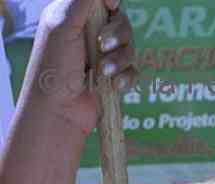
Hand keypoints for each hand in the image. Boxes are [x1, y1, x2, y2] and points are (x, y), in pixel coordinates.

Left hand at [20, 0, 137, 135]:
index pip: (102, 1)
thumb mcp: (63, 25)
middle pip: (121, 22)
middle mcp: (88, 35)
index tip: (112, 6)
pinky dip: (126, 78)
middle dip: (117, 35)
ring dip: (120, 60)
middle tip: (102, 46)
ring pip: (130, 47)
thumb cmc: (54, 69)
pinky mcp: (113, 80)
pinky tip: (114, 86)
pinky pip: (133, 71)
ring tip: (104, 73)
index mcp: (73, 16)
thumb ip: (82, 0)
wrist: (58, 113)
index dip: (112, 1)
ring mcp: (102, 58)